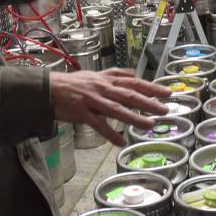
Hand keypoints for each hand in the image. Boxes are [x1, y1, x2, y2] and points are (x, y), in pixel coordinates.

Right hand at [49, 68, 170, 145]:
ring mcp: (92, 100)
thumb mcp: (96, 74)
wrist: (49, 89)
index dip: (151, 87)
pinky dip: (109, 133)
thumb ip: (115, 74)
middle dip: (148, 102)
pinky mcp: (82, 112)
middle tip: (164, 109)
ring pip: (116, 109)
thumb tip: (132, 74)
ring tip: (149, 125)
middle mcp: (102, 88)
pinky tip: (120, 141)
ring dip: (134, 117)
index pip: (133, 82)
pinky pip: (98, 124)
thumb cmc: (73, 83)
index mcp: (107, 79)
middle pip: (128, 95)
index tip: (166, 93)